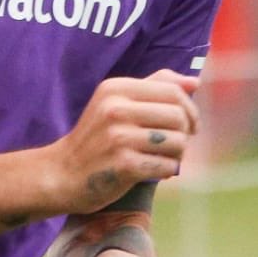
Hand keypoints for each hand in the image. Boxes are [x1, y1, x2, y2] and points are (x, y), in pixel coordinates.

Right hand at [51, 70, 199, 213]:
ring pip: (177, 142)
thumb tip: (194, 82)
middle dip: (185, 133)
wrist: (62, 174)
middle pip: (179, 116)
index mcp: (116, 88)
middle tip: (175, 144)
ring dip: (177, 155)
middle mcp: (116, 108)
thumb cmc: (97, 137)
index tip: (189, 125)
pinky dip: (167, 171)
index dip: (190, 109)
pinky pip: (167, 166)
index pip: (173, 91)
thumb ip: (154, 87)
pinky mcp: (123, 165)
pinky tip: (153, 171)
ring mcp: (119, 137)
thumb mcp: (116, 102)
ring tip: (163, 157)